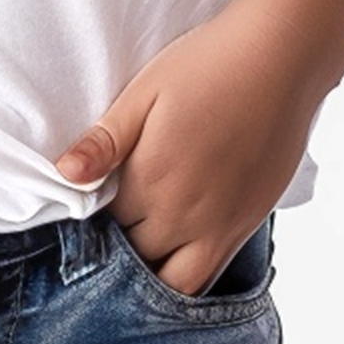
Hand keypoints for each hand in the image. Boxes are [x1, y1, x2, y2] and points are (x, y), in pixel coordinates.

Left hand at [53, 10, 318, 297]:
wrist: (279, 59)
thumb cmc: (208, 65)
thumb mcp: (145, 91)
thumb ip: (105, 141)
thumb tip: (64, 174)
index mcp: (151, 179)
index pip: (106, 222)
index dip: (94, 213)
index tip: (93, 198)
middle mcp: (184, 215)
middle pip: (136, 257)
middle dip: (119, 246)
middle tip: (115, 219)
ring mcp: (221, 226)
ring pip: (176, 284)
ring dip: (154, 273)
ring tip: (145, 241)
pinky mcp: (248, 224)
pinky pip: (212, 275)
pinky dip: (189, 274)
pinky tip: (179, 247)